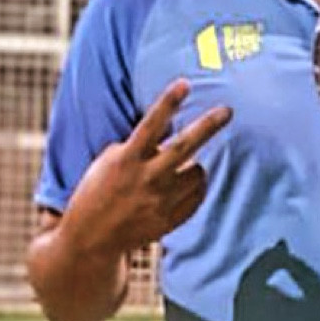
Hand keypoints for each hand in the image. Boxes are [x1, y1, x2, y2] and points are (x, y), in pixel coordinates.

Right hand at [63, 80, 231, 257]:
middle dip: (208, 125)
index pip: (151, 124)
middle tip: (227, 110)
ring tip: (183, 168)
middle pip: (185, 147)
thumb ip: (138, 146)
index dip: (168, 102)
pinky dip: (195, 187)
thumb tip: (167, 132)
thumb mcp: (110, 162)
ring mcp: (160, 201)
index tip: (185, 83)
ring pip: (198, 173)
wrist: (92, 238)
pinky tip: (184, 186)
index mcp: (126, 160)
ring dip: (195, 165)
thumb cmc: (98, 191)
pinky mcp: (170, 219)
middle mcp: (146, 179)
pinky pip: (197, 196)